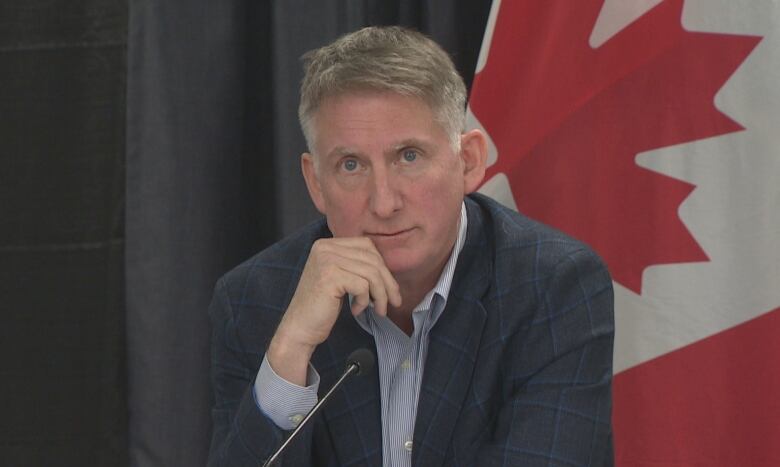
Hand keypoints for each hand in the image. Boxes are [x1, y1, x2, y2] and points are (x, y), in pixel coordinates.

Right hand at [267, 237, 401, 384]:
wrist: (300, 328)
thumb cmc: (322, 306)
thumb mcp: (341, 278)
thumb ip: (357, 266)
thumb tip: (389, 270)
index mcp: (327, 244)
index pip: (367, 246)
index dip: (383, 267)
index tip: (390, 288)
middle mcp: (325, 248)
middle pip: (372, 259)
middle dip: (388, 283)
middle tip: (394, 302)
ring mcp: (326, 261)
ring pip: (371, 273)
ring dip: (380, 295)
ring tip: (378, 310)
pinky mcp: (330, 277)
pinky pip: (363, 286)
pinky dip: (365, 301)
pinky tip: (356, 310)